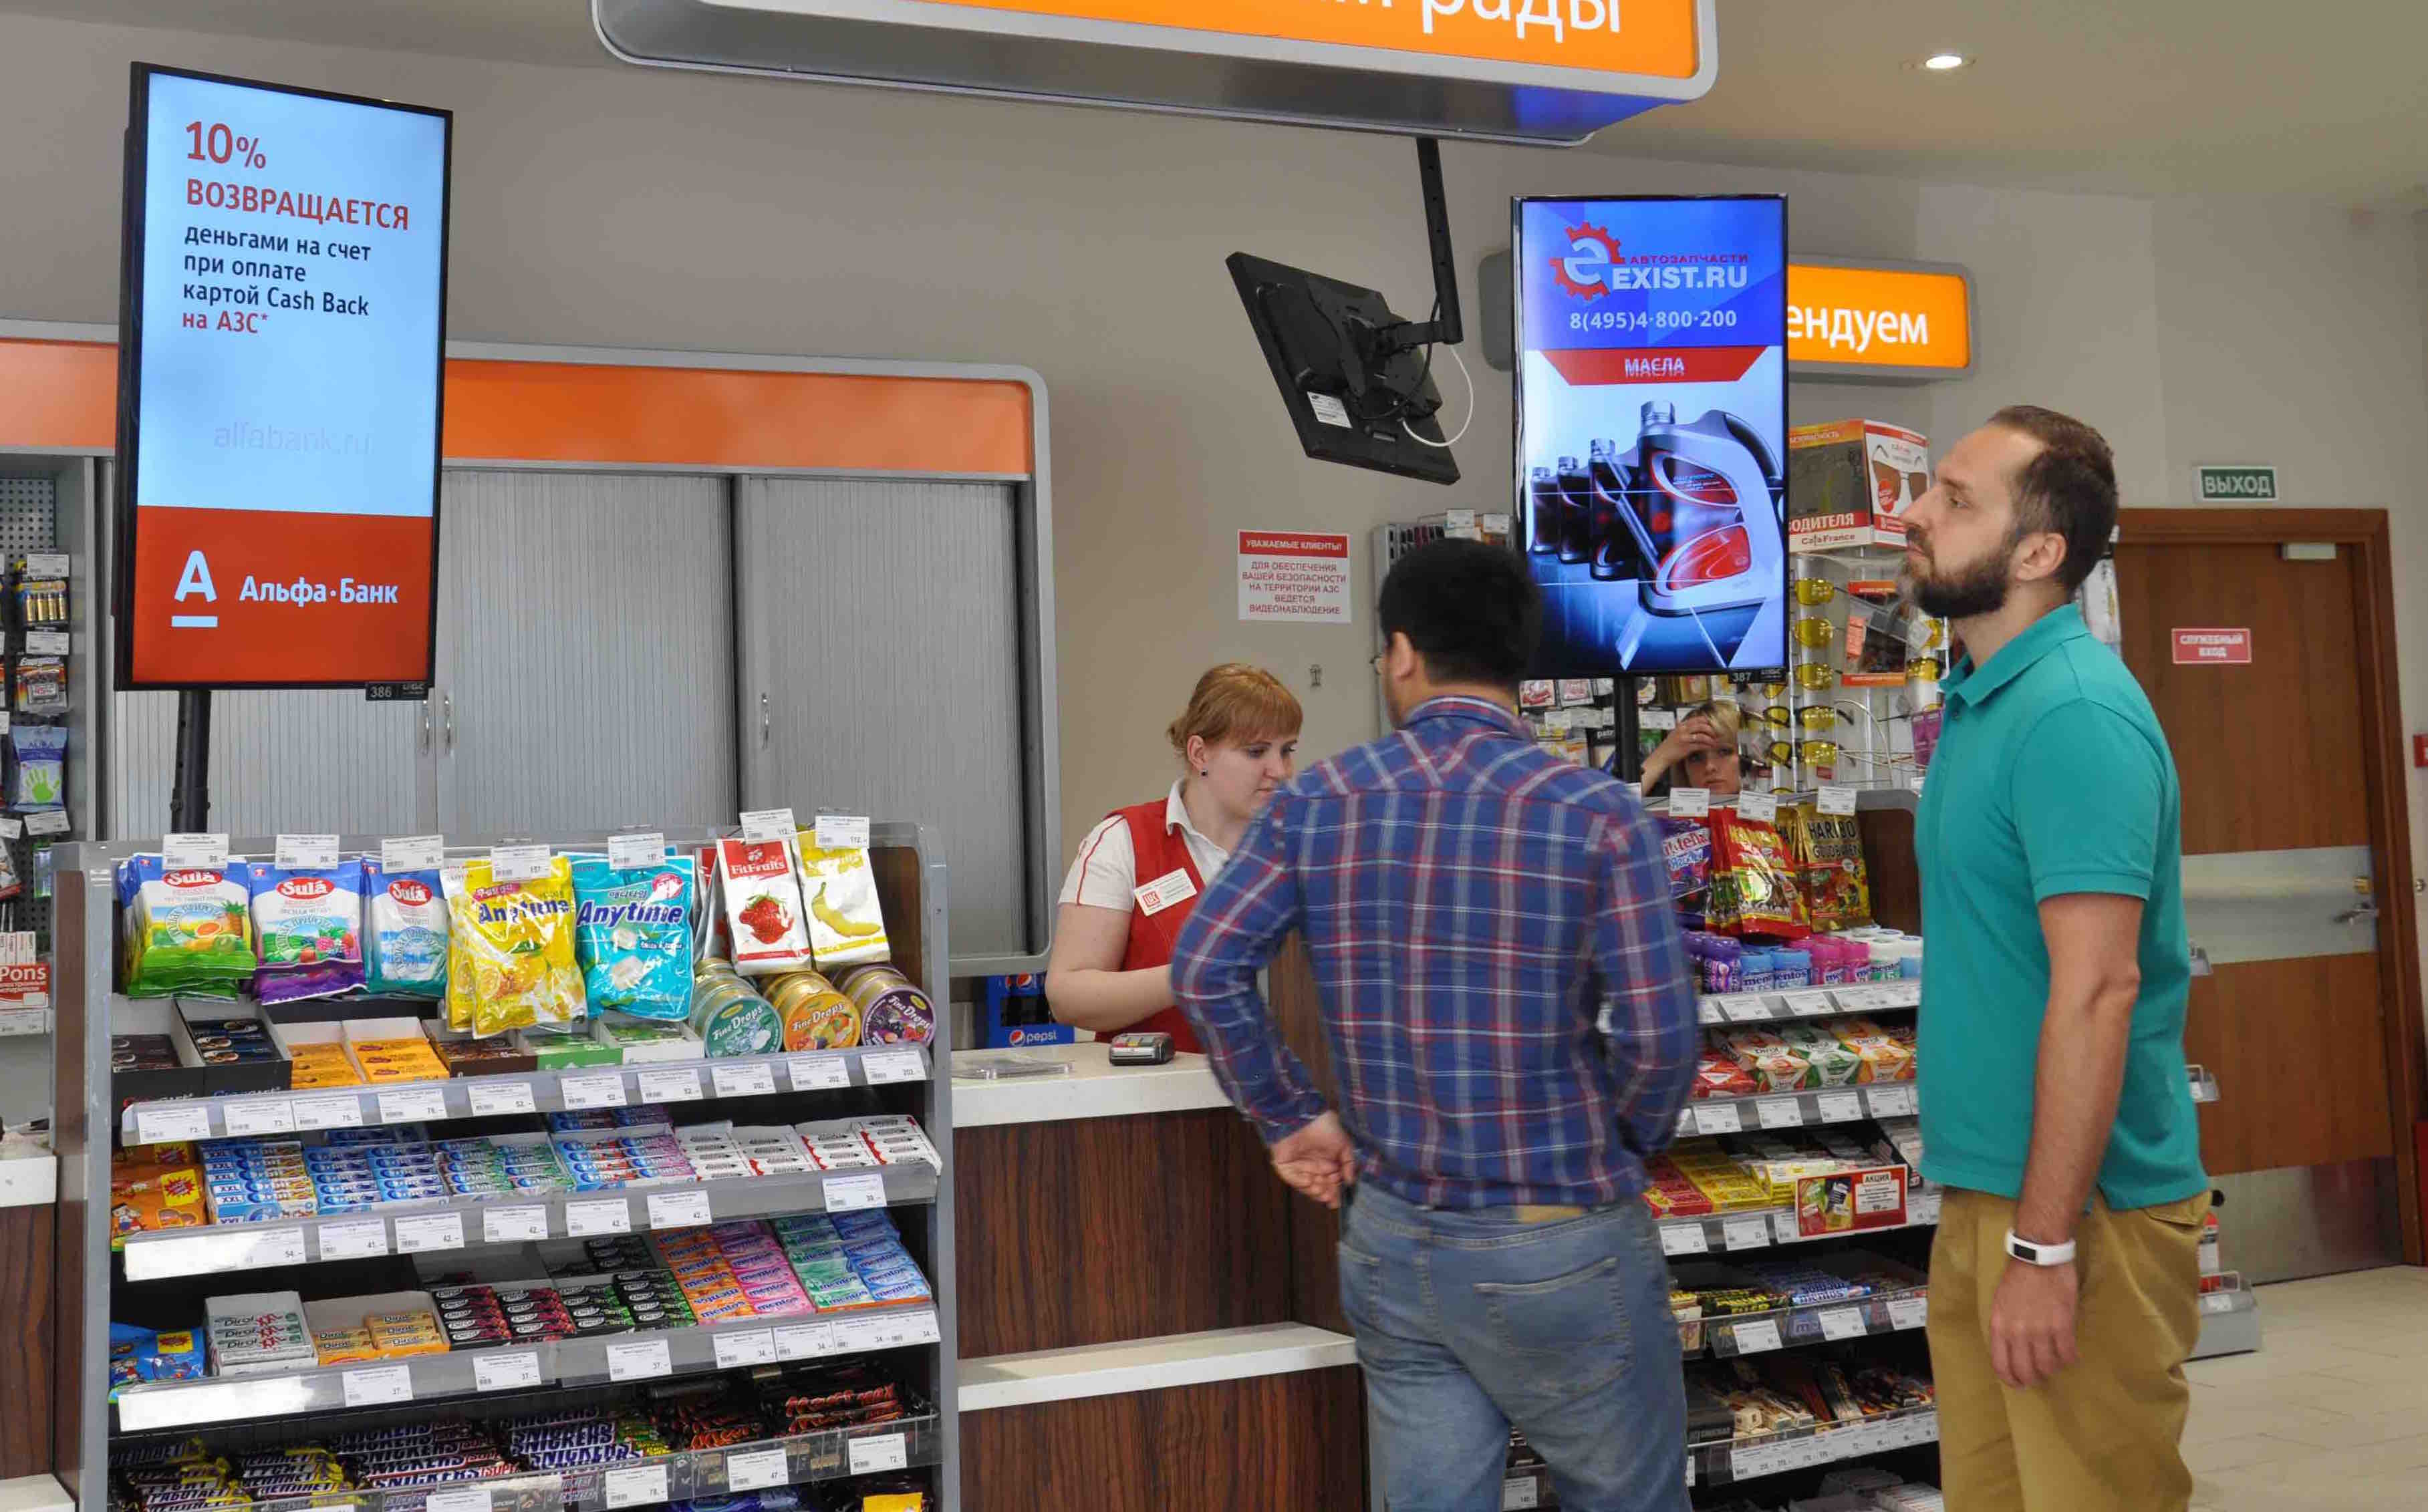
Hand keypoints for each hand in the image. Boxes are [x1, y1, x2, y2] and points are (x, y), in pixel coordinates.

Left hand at [1270, 1112, 1357, 1208]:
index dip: (1334, 1193)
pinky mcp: (1285, 1165)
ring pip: (1307, 1186)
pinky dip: (1301, 1182)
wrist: (1307, 1116)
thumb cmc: (1326, 1127)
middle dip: (1326, 1194)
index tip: (1338, 1201)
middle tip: (1331, 1197)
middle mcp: (1312, 1167)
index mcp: (1326, 1163)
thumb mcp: (1344, 1145)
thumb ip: (1348, 1164)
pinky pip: (1292, 1178)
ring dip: (1315, 1191)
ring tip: (1323, 1192)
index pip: (1330, 1183)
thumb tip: (1350, 1181)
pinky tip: (1310, 1181)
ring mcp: (1298, 1167)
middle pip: (1319, 1187)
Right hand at [1647, 716, 1727, 776]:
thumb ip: (1681, 727)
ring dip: (1710, 739)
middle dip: (1711, 730)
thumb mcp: (1674, 733)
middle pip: (1701, 726)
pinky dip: (1707, 746)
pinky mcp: (1686, 748)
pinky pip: (1700, 746)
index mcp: (1681, 726)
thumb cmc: (1668, 746)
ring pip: (1702, 736)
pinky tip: (1710, 747)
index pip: (1697, 719)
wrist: (1661, 756)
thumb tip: (1689, 723)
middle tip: (1715, 734)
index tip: (1712, 725)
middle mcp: (1682, 730)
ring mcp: (1684, 739)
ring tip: (1714, 742)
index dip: (1707, 722)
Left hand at [1988, 1257, 2078, 1388]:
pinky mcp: (2061, 1325)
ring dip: (2053, 1368)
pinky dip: (2070, 1358)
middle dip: (2033, 1378)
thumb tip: (2012, 1351)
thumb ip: (2005, 1328)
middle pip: (2025, 1371)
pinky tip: (2071, 1355)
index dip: (2011, 1379)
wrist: (2039, 1257)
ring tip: (2056, 1362)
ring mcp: (2040, 1330)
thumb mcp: (2000, 1304)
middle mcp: (2017, 1332)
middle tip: (2040, 1376)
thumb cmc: (2018, 1279)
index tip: (2019, 1383)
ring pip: (2048, 1366)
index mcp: (1999, 1326)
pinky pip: (2067, 1353)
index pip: (2001, 1365)